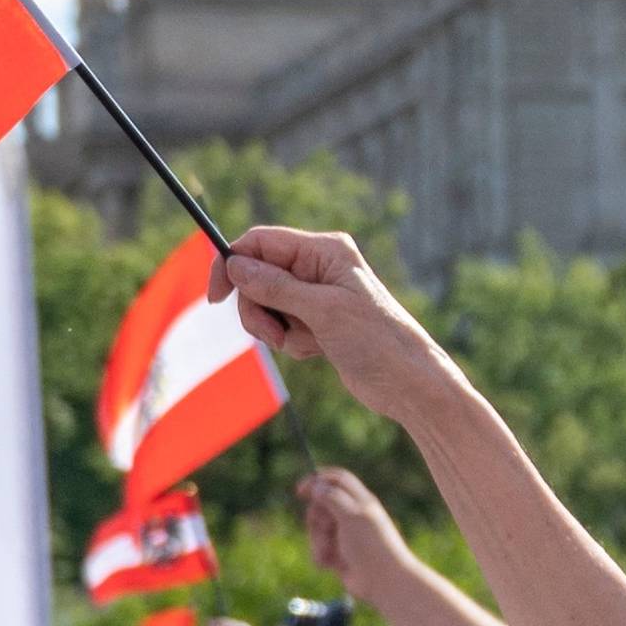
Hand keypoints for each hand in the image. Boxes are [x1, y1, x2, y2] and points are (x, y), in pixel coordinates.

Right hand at [214, 226, 457, 422]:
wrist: (408, 383)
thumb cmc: (377, 340)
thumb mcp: (323, 310)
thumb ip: (276, 287)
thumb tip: (236, 265)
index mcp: (325, 250)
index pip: (260, 242)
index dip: (232, 264)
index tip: (217, 298)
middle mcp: (320, 267)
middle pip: (257, 276)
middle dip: (257, 307)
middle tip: (273, 333)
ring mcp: (318, 296)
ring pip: (266, 305)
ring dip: (276, 329)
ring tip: (306, 344)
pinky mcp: (318, 322)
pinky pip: (283, 326)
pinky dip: (292, 341)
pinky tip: (319, 351)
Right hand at [300, 468, 413, 602]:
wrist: (383, 581)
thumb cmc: (371, 546)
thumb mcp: (352, 516)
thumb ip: (332, 497)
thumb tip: (316, 485)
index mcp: (360, 501)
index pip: (337, 479)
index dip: (317, 480)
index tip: (300, 491)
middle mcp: (353, 516)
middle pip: (320, 506)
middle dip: (317, 519)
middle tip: (327, 530)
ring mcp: (345, 536)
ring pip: (316, 530)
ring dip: (318, 542)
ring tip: (331, 553)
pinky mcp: (339, 554)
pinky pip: (318, 550)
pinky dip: (321, 556)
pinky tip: (331, 566)